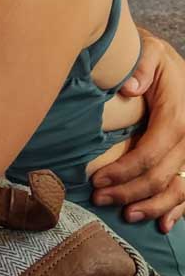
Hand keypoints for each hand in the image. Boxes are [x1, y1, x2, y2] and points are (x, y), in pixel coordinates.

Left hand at [91, 29, 184, 231]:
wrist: (172, 62)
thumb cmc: (155, 57)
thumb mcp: (150, 52)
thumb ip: (141, 67)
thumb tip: (130, 89)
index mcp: (177, 117)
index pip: (150, 153)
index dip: (124, 171)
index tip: (97, 180)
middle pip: (160, 176)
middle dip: (129, 191)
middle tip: (99, 198)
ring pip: (176, 189)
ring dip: (152, 206)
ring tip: (127, 214)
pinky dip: (177, 209)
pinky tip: (163, 224)